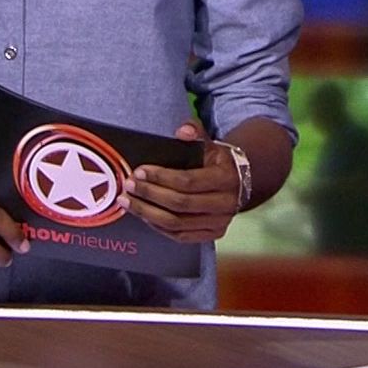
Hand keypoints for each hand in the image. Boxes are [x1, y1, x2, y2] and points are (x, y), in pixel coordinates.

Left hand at [122, 120, 241, 243]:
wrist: (239, 183)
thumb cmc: (218, 162)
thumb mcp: (211, 143)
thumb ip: (196, 132)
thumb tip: (182, 131)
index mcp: (225, 179)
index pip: (188, 181)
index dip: (161, 178)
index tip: (139, 172)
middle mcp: (225, 204)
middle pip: (180, 204)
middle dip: (149, 194)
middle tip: (128, 186)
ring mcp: (219, 223)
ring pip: (177, 224)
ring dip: (147, 213)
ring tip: (128, 202)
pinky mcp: (212, 234)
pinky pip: (180, 236)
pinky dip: (158, 227)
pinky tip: (143, 215)